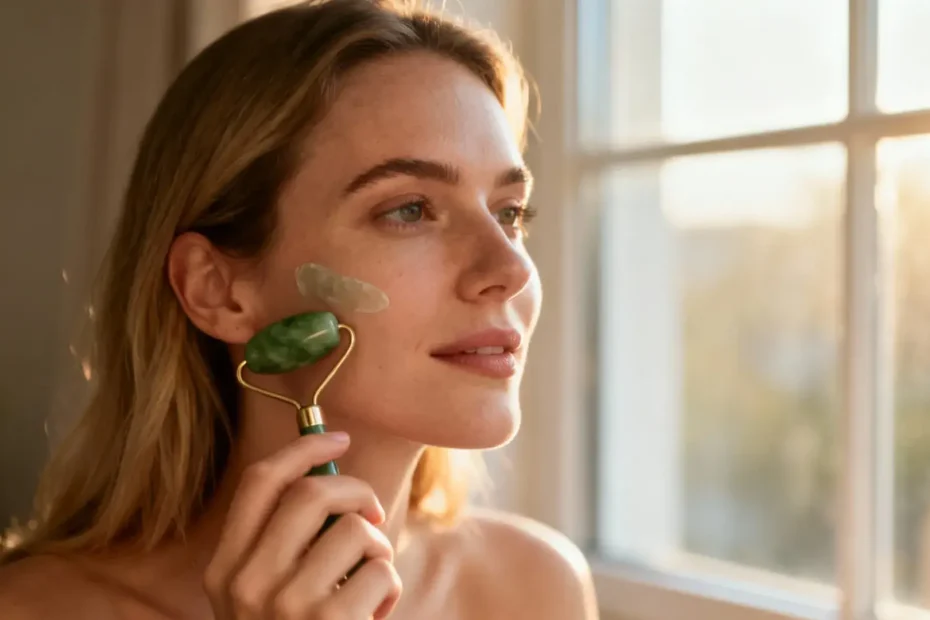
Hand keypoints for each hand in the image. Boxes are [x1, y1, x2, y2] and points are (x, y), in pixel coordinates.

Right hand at [204, 432, 401, 618]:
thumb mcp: (261, 595)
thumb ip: (282, 545)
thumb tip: (328, 476)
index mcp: (225, 570)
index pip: (260, 482)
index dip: (303, 449)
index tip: (339, 439)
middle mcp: (248, 584)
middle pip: (311, 493)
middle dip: (357, 491)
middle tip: (373, 514)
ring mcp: (288, 604)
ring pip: (355, 529)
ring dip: (377, 548)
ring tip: (370, 579)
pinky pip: (382, 570)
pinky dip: (390, 586)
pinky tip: (375, 611)